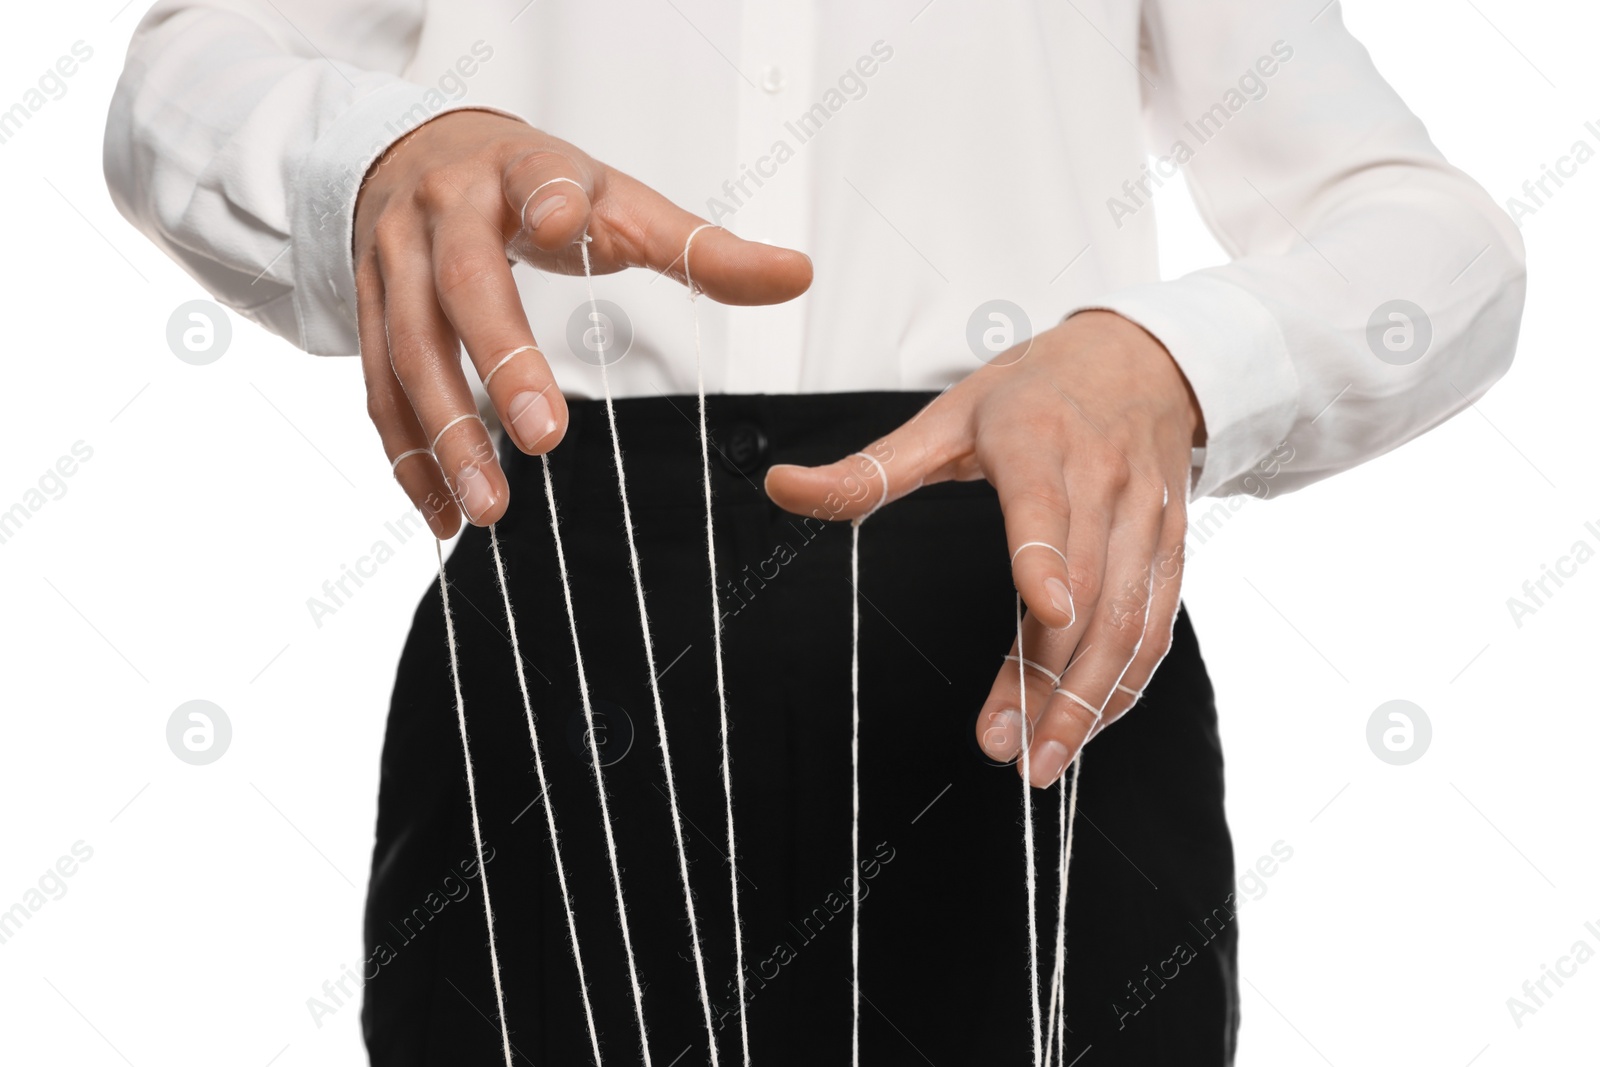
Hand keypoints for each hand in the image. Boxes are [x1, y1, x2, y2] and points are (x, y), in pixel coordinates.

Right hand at [354, 110, 812, 536]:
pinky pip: (377, 389)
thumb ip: (701, 248)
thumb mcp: (617, 200)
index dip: (547, 198)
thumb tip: (799, 276)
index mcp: (517, 170)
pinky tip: (442, 512)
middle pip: (463, 288)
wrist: (418, 149)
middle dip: (499, 364)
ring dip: (446, 437)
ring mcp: (392, 263)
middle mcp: (442, 213)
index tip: (562, 221)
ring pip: (408, 353)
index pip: (535, 178)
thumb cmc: (534, 185)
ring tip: (489, 511)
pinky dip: (407, 457)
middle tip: (544, 442)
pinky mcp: (366, 311)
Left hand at [764, 310, 1203, 787]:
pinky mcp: (1169, 546)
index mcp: (1037, 441)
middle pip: (1086, 589)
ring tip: (1043, 759)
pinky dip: (1125, 684)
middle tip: (1006, 745)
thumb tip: (784, 488)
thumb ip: (870, 470)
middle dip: (1049, 677)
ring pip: (1127, 620)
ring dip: (1088, 699)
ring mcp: (1144, 516)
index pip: (1043, 505)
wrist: (1145, 358)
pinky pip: (1156, 625)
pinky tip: (1084, 724)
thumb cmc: (1037, 390)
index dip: (1045, 557)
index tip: (1044, 609)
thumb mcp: (947, 414)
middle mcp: (1102, 480)